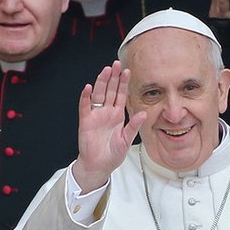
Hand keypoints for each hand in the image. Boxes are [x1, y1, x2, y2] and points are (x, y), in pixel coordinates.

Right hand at [71, 61, 146, 191]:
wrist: (99, 166)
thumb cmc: (112, 154)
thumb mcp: (126, 140)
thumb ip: (133, 126)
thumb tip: (144, 114)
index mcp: (117, 115)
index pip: (120, 95)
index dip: (123, 83)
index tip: (127, 71)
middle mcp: (106, 112)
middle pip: (109, 90)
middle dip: (113, 77)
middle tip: (116, 64)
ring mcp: (95, 115)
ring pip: (98, 95)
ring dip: (101, 82)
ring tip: (106, 71)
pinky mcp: (86, 121)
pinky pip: (85, 107)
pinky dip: (86, 97)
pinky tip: (89, 88)